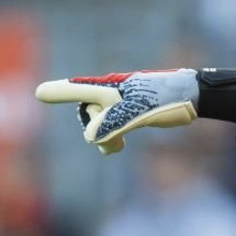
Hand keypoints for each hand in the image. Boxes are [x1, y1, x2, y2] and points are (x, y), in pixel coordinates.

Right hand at [35, 70, 198, 153]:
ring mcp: (120, 103)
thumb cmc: (166, 100)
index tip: (41, 92)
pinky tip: (119, 147)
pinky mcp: (131, 113)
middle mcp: (111, 93)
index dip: (59, 92)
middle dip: (95, 128)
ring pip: (99, 124)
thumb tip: (92, 138)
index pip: (77, 89)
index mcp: (109, 88)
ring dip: (104, 138)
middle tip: (115, 137)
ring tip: (118, 147)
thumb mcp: (136, 114)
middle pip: (87, 113)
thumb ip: (110, 124)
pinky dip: (111, 139)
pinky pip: (111, 127)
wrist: (194, 97)